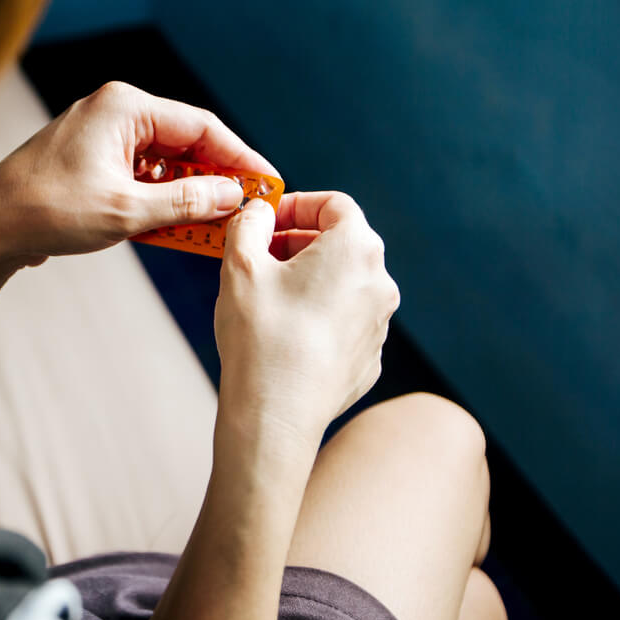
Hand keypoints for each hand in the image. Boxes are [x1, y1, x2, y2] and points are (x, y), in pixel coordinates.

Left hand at [0, 81, 276, 261]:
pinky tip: (174, 229)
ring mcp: (102, 138)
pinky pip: (141, 178)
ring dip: (187, 196)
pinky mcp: (93, 163)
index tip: (265, 184)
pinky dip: (160, 202)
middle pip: (185, 143)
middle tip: (243, 211)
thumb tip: (232, 196)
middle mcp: (115, 113)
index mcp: (124, 108)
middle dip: (214, 180)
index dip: (239, 158)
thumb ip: (186, 202)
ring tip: (212, 228)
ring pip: (164, 165)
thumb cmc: (49, 211)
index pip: (201, 127)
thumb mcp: (127, 211)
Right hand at [214, 192, 399, 443]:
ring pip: (343, 284)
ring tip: (267, 297)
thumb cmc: (260, 337)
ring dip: (307, 280)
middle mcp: (379, 283)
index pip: (333, 204)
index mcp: (355, 249)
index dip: (295, 204)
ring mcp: (378, 324)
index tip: (265, 220)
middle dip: (298, 242)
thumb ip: (249, 224)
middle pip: (341, 243)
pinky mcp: (369, 358)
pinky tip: (283, 334)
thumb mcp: (240, 265)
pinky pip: (343, 322)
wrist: (276, 415)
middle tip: (259, 256)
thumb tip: (258, 212)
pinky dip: (317, 316)